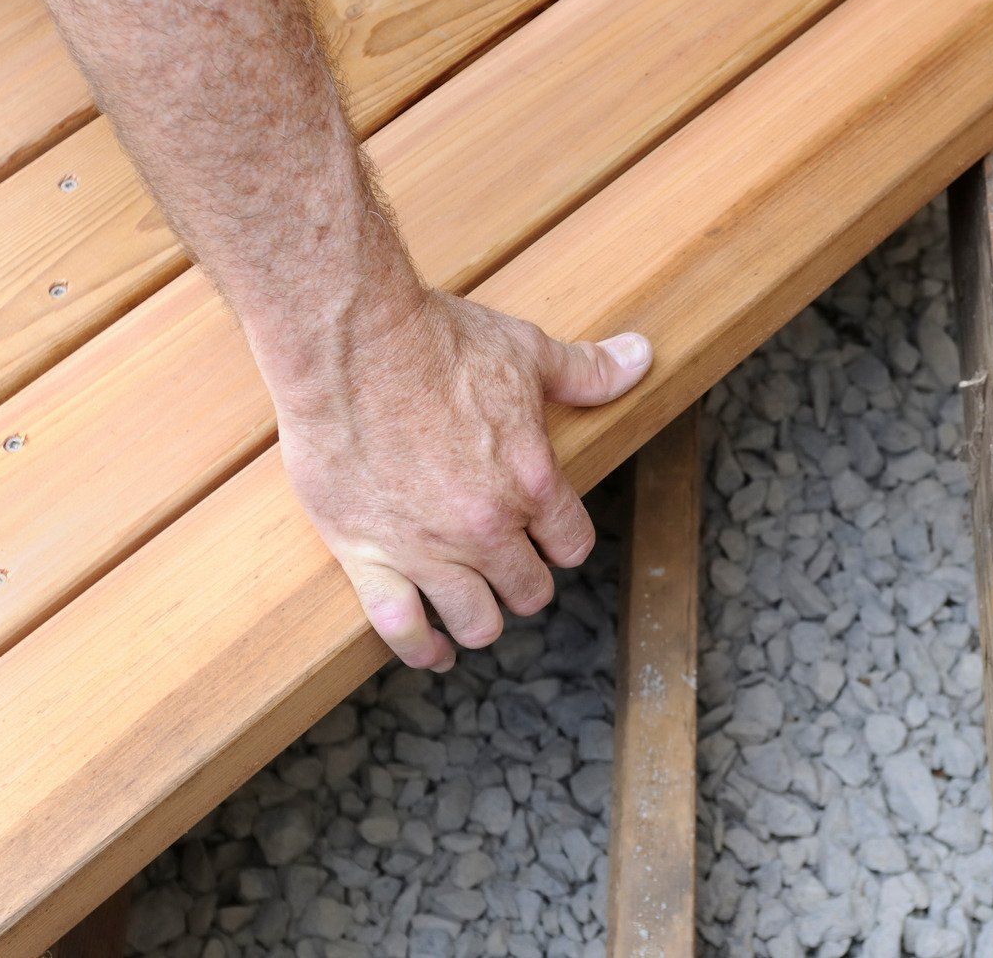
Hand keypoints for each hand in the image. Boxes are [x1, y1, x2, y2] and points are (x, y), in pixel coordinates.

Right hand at [273, 288, 651, 670]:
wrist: (351, 344)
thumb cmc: (439, 342)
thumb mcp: (527, 352)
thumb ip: (586, 371)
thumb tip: (641, 357)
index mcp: (533, 483)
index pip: (571, 545)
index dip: (562, 542)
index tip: (549, 537)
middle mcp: (487, 528)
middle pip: (527, 590)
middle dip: (524, 582)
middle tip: (508, 570)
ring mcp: (427, 549)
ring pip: (474, 622)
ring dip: (481, 621)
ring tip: (475, 614)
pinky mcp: (367, 555)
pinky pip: (400, 626)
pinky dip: (419, 647)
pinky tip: (431, 652)